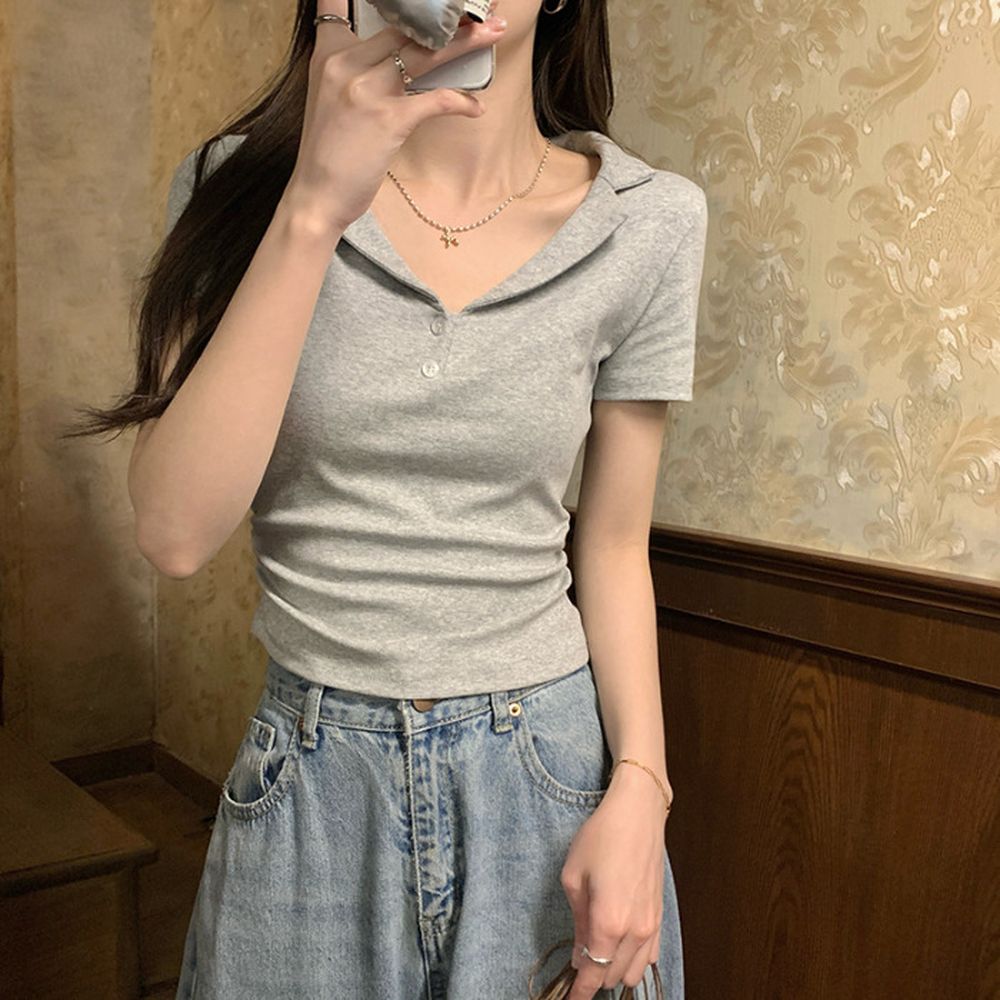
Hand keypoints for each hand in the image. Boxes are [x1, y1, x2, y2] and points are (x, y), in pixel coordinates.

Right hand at [283, 0, 506, 233]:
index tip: (422, 0)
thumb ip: (354, 72)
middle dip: (445, 17)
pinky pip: (435, 100)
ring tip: (494, 32)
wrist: (315, 197)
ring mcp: (367, 90)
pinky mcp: (387, 119)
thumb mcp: (330, 99)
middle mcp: (346, 64)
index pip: (338, 3)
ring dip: (465, 41)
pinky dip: (460, 102)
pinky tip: (475, 107)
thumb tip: (395, 62)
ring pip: (425, 53)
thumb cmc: (329, 155)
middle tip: (479, 11)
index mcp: (329, 55)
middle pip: (404, 26)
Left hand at [560, 765, 671, 998]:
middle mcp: (635, 931)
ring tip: (595, 956)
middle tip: (575, 967)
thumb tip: (580, 952)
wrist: (638, 814)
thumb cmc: (602, 837)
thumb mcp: (574, 876)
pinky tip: (619, 948)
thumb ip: (578, 921)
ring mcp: (652, 925)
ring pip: (634, 972)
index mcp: (610, 923)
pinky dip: (634, 961)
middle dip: (593, 978)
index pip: (593, 974)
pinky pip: (650, 956)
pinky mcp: (660, 916)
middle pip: (612, 977)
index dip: (579, 992)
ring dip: (614, 972)